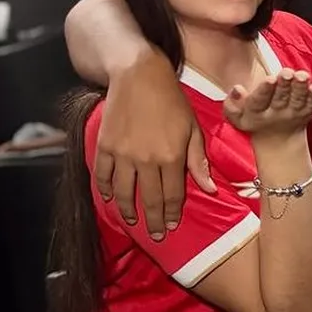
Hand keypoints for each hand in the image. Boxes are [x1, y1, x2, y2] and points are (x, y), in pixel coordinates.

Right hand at [96, 49, 214, 240]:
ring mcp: (122, 155)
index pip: (172, 195)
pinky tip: (109, 199)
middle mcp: (146, 161)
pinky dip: (104, 190)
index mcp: (171, 157)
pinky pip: (101, 176)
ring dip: (128, 211)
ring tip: (133, 222)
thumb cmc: (172, 101)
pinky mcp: (104, 146)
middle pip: (149, 199)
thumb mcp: (193, 128)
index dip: (171, 213)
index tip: (172, 226)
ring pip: (122, 193)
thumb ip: (198, 160)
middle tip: (156, 236)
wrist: (139, 76)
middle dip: (153, 221)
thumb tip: (209, 189)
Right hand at [224, 68, 311, 138]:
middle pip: (280, 98)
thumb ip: (232, 104)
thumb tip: (237, 89)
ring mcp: (293, 113)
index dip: (264, 90)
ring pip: (297, 100)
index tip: (269, 79)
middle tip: (287, 73)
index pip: (258, 101)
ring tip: (302, 76)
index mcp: (256, 113)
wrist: (278, 140)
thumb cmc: (255, 120)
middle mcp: (276, 113)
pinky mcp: (307, 112)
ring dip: (301, 87)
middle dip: (284, 84)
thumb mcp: (236, 117)